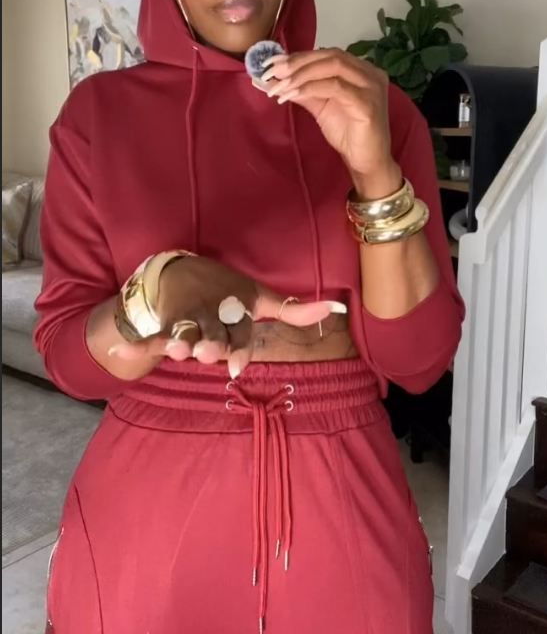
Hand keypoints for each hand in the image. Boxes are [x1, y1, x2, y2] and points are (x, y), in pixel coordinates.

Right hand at [110, 257, 344, 377]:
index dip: (239, 347)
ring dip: (178, 341)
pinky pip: (151, 336)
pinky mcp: (164, 324)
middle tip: (207, 350)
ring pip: (183, 335)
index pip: (240, 332)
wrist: (183, 270)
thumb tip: (337, 306)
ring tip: (177, 348)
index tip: (239, 364)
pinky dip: (138, 343)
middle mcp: (210, 315)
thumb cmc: (228, 292)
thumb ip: (293, 308)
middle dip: (209, 344)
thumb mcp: (259, 297)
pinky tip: (121, 349)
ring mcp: (185, 320)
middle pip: (210, 336)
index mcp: (234, 309)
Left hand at [264, 48, 394, 179]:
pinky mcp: (367, 103)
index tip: (273, 63)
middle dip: (298, 62)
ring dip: (303, 74)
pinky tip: (295, 94)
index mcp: (360, 70)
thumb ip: (304, 91)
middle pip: (330, 56)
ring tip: (281, 85)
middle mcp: (369, 73)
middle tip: (273, 72)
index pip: (328, 54)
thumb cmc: (349, 136)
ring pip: (333, 66)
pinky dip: (312, 88)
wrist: (367, 162)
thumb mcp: (322, 108)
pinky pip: (336, 87)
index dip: (299, 56)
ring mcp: (371, 86)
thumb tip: (278, 79)